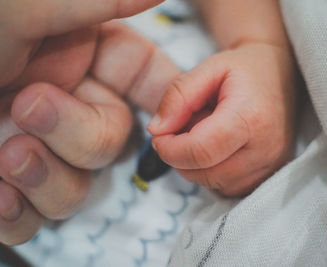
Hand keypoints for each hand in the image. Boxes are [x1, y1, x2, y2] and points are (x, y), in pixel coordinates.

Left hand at [0, 1, 179, 244]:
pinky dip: (18, 212)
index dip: (168, 100)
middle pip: (115, 141)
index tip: (167, 119)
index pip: (147, 80)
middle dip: (82, 137)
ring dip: (51, 178)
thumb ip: (96, 2)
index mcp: (77, 56)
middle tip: (29, 108)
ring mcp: (37, 147)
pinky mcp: (7, 186)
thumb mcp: (19, 9)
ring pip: (82, 185)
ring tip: (3, 154)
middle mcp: (64, 102)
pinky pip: (38, 217)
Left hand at [148, 42, 298, 196]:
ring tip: (203, 136)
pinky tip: (217, 150)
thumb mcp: (209, 69)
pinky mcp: (269, 175)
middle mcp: (265, 149)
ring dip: (196, 167)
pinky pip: (229, 188)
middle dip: (180, 158)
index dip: (170, 149)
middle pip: (206, 173)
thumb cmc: (244, 69)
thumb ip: (178, 96)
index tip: (160, 136)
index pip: (200, 151)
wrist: (282, 75)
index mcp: (250, 117)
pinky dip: (213, 173)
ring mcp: (271, 166)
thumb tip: (156, 130)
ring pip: (215, 184)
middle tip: (180, 132)